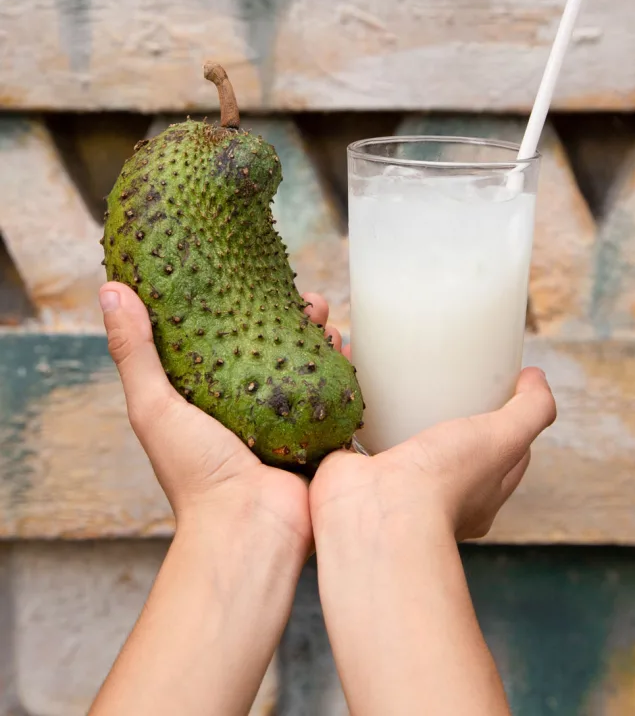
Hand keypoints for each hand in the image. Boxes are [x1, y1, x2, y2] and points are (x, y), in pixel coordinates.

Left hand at [99, 283, 335, 553]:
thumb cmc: (195, 477)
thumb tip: (112, 289)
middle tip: (307, 302)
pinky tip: (348, 352)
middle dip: (295, 316)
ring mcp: (289, 420)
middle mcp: (252, 405)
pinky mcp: (320, 435)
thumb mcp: (154, 407)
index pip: (231, 336)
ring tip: (329, 325)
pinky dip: (344, 370)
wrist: (250, 530)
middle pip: (278, 344)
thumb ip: (134, 351)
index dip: (245, 304)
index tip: (256, 280)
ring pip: (311, 363)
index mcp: (212, 396)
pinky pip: (338, 393)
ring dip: (323, 338)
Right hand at [310, 328, 555, 542]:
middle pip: (448, 440)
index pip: (502, 450)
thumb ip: (531, 411)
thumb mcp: (504, 440)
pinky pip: (354, 432)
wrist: (377, 514)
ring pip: (397, 436)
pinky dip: (352, 406)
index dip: (503, 416)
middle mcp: (435, 493)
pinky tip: (350, 380)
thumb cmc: (446, 484)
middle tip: (436, 371)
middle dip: (443, 406)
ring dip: (391, 405)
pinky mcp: (355, 470)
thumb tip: (536, 378)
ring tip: (388, 367)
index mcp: (478, 494)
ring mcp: (392, 483)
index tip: (494, 384)